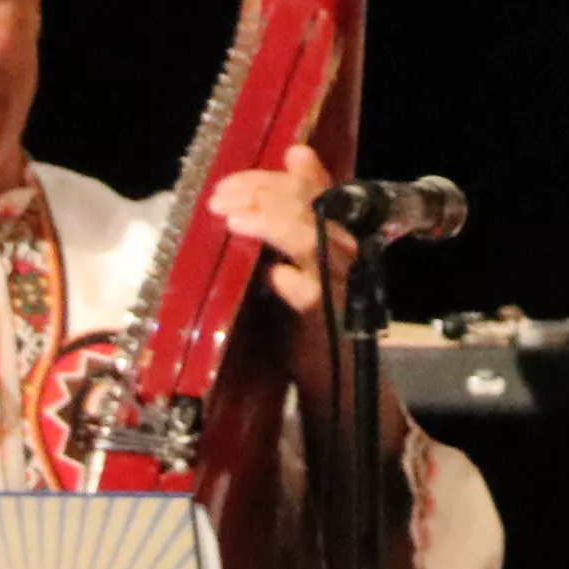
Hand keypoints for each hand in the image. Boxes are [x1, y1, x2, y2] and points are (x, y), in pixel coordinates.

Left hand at [207, 146, 406, 455]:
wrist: (342, 392)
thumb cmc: (308, 335)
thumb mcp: (290, 279)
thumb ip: (276, 244)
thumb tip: (240, 206)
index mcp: (334, 241)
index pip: (318, 194)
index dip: (286, 178)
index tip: (242, 176)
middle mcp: (345, 257)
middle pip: (317, 208)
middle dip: (270, 194)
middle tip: (223, 197)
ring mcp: (340, 290)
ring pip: (319, 242)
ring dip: (278, 225)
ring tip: (236, 220)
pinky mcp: (332, 326)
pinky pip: (319, 299)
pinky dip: (300, 286)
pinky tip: (278, 277)